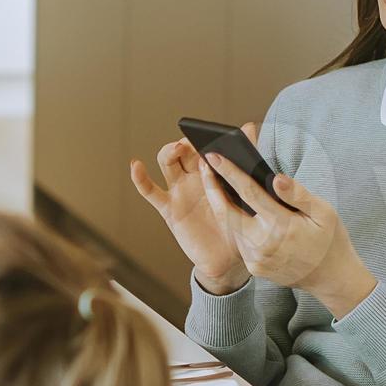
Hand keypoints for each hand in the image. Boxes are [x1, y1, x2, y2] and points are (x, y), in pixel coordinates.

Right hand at [130, 132, 247, 294]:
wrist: (229, 260)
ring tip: (178, 148)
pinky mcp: (168, 209)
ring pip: (167, 162)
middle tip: (196, 141)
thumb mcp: (247, 193)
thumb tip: (250, 126)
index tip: (213, 134)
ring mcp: (179, 192)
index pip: (206, 147)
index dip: (205, 137)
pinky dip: (140, 178)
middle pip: (183, 150)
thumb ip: (247, 162)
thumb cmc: (241, 225)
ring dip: (169, 151)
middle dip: (187, 141)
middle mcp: (194, 178)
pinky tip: (136, 165)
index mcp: (213, 173)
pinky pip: (150, 191)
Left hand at [194, 152, 378, 317]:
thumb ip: (298, 194)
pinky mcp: (253, 267)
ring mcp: (256, 258)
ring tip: (215, 182)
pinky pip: (238, 241)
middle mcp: (263, 243)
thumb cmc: (329, 239)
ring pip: (231, 226)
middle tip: (204, 166)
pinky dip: (233, 223)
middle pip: (229, 211)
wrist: (331, 277)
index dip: (230, 173)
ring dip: (221, 205)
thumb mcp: (324, 212)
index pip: (249, 193)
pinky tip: (230, 207)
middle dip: (213, 187)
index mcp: (282, 225)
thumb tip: (275, 178)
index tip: (214, 156)